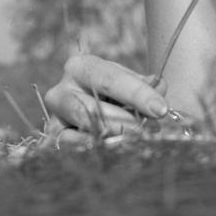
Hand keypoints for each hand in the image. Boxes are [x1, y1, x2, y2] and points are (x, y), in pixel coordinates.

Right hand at [41, 53, 169, 146]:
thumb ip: (145, 84)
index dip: (137, 93)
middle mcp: (61, 89)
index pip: (110, 79)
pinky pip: (73, 146)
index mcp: (81, 66)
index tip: (161, 108)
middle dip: (127, 118)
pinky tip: (117, 149)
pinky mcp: (54, 139)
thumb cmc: (111, 92)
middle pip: (94, 106)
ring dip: (115, 134)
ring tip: (138, 138)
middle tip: (153, 127)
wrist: (87, 107)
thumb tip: (160, 86)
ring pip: (83, 127)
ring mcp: (55, 116)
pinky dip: (96, 147)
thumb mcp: (127, 82)